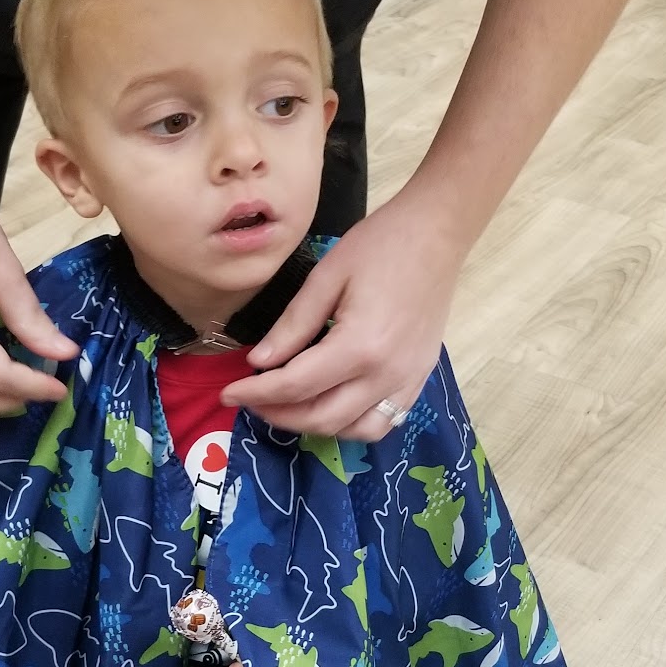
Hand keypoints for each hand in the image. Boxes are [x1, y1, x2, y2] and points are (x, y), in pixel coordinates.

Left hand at [226, 193, 464, 439]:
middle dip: (277, 414)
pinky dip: (350, 425)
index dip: (255, 393)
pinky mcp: (418, 381)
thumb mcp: (325, 277)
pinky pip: (382, 423)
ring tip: (287, 406)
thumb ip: (291, 326)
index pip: (295, 385)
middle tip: (251, 399)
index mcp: (359, 346)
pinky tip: (329, 406)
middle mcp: (385, 375)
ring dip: (313, 426)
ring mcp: (407, 382)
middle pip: (320, 417)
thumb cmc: (381, 245)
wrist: (437, 235)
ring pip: (352, 430)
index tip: (228, 391)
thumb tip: (259, 362)